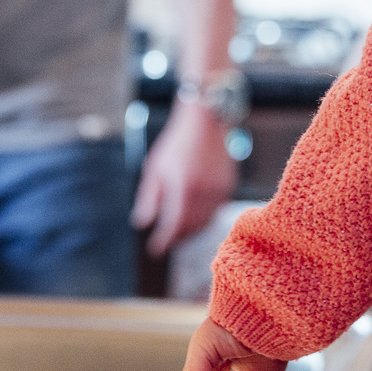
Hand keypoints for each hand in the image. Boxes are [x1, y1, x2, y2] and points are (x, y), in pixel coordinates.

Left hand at [133, 102, 237, 255]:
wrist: (206, 121)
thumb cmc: (177, 142)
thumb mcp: (156, 168)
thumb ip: (149, 198)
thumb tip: (142, 223)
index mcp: (183, 187)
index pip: (173, 225)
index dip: (164, 240)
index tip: (155, 249)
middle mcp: (204, 192)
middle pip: (191, 228)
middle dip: (177, 238)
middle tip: (165, 242)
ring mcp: (219, 190)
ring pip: (205, 222)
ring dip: (191, 231)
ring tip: (178, 233)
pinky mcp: (228, 186)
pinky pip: (215, 211)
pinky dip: (204, 218)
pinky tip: (193, 217)